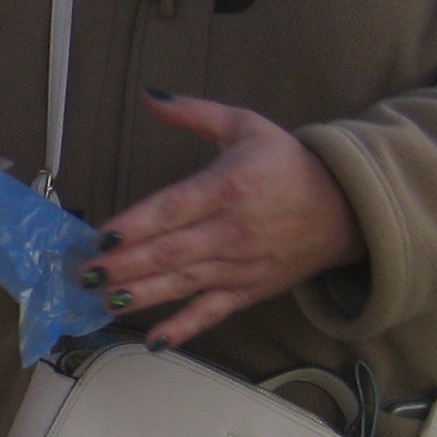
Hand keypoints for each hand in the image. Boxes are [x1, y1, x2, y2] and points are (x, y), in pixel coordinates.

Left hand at [85, 93, 365, 349]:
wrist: (349, 207)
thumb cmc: (290, 164)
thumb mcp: (246, 126)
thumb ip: (195, 114)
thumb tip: (150, 95)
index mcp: (228, 187)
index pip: (175, 208)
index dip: (137, 223)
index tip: (103, 235)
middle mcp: (232, 230)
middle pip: (172, 251)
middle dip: (126, 264)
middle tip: (87, 273)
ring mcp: (240, 265)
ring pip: (184, 283)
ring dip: (142, 295)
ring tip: (104, 301)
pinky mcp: (249, 291)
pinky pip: (213, 313)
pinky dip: (185, 329)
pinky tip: (154, 341)